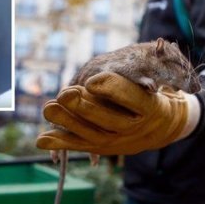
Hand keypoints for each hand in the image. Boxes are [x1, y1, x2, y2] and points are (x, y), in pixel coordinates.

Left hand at [36, 72, 200, 154]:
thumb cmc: (155, 93)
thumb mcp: (163, 77)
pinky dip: (60, 143)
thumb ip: (149, 69)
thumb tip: (156, 56)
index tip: (92, 81)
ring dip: (67, 122)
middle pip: (109, 120)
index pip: (132, 97)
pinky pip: (80, 146)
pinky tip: (41, 140)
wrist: (163, 126)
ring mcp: (119, 142)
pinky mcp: (103, 147)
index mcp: (151, 107)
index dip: (111, 88)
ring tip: (48, 108)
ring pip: (92, 134)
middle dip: (85, 107)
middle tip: (65, 94)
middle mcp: (135, 128)